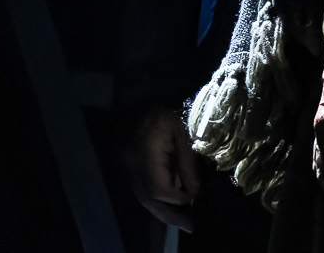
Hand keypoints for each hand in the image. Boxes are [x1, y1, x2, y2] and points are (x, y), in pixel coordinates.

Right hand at [123, 106, 200, 229]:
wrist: (141, 95)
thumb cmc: (170, 108)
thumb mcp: (186, 130)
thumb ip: (188, 162)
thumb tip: (193, 193)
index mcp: (146, 151)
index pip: (158, 188)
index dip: (178, 197)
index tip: (196, 197)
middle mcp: (130, 163)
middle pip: (147, 199)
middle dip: (169, 215)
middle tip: (191, 227)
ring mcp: (126, 165)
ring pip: (143, 197)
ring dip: (163, 210)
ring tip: (184, 221)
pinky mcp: (128, 165)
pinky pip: (142, 188)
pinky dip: (157, 199)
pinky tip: (172, 204)